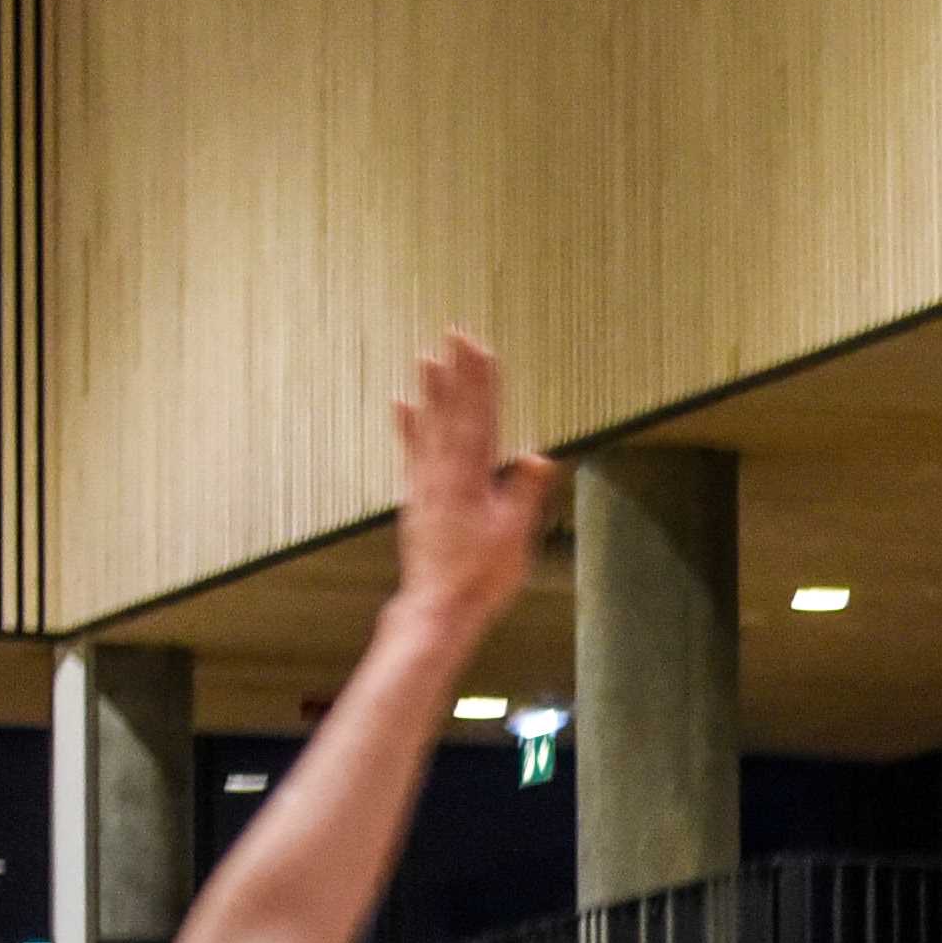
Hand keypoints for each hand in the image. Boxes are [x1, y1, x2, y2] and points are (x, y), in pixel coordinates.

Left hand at [388, 331, 556, 634]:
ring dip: (430, 391)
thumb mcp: (515, 538)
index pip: (480, 420)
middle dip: (457, 374)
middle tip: (455, 335)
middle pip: (452, 414)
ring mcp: (426, 484)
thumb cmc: (481, 577)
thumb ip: (524, 494)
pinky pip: (411, 452)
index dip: (482, 384)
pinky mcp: (416, 498)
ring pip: (429, 427)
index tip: (482, 349)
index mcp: (472, 479)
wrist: (438, 606)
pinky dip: (407, 426)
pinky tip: (402, 404)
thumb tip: (539, 456)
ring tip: (427, 357)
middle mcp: (444, 474)